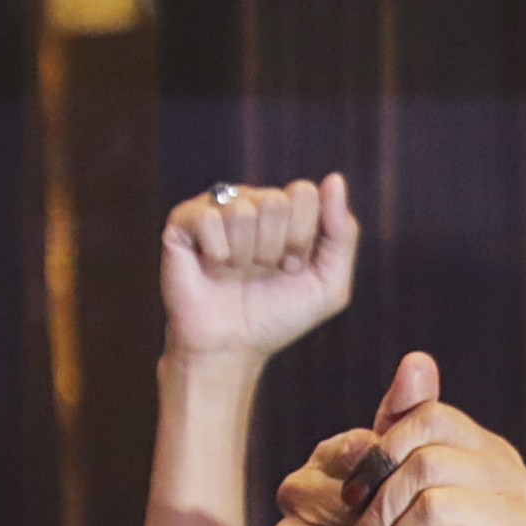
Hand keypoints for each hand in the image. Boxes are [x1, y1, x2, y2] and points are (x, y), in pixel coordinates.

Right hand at [161, 174, 357, 367]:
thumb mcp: (329, 284)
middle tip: (264, 271)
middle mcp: (250, 202)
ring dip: (246, 255)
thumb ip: (342, 233)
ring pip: (243, 211)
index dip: (302, 238)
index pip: (304, 193)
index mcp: (285, 210)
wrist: (231, 347)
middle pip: (276, 201)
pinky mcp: (183, 222)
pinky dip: (217, 254)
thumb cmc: (277, 316)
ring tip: (237, 271)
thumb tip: (334, 179)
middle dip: (276, 248)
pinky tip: (212, 267)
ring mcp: (215, 209)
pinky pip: (209, 219)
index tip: (292, 267)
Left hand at [273, 355, 525, 525]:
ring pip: (437, 506)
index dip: (378, 455)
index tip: (351, 500)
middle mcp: (523, 484)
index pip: (429, 417)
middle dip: (377, 512)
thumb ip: (402, 431)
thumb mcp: (394, 496)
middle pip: (429, 460)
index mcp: (493, 456)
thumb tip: (416, 360)